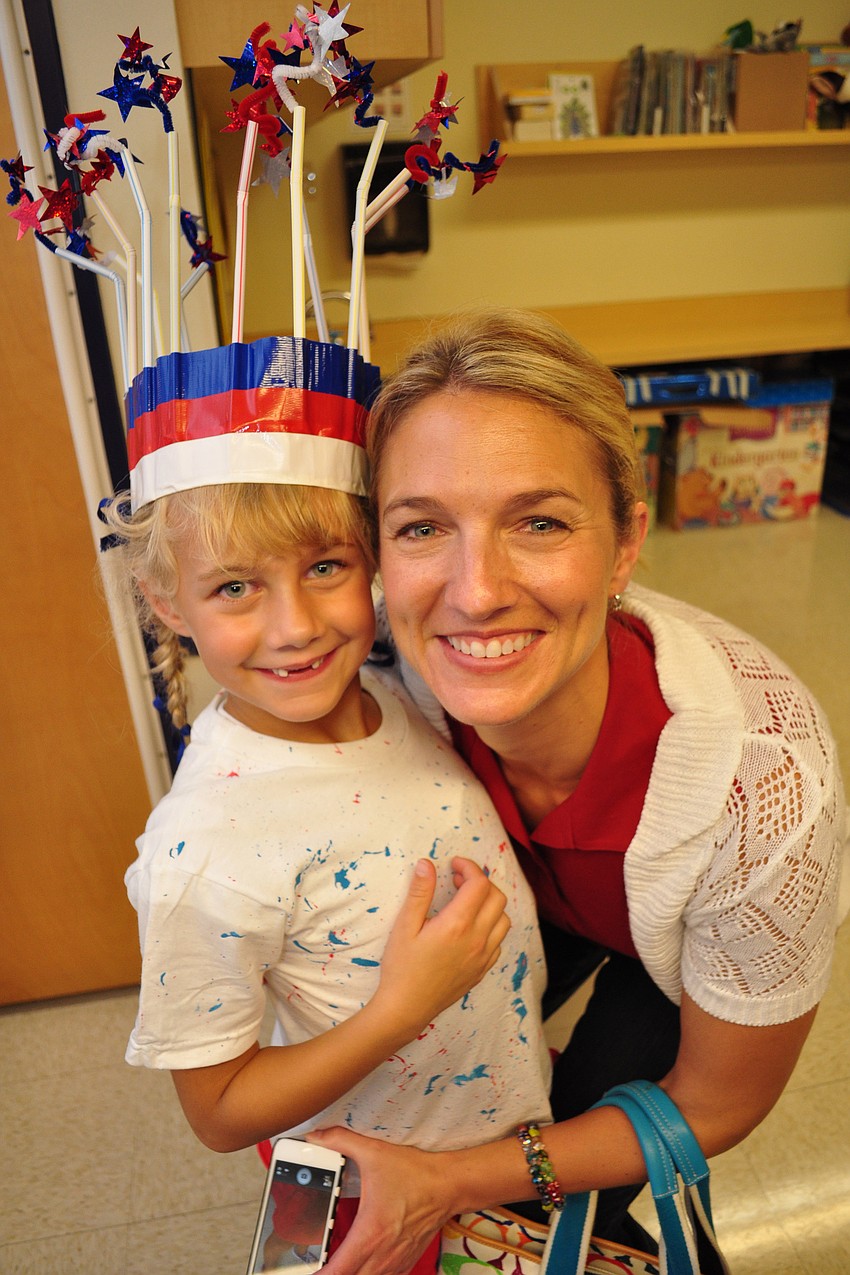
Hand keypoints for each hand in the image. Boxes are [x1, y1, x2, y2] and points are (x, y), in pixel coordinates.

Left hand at [308, 1126, 455, 1274]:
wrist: (448, 1184)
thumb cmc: (414, 1173)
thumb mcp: (374, 1152)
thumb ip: (341, 1141)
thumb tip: (317, 1137)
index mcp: (370, 1233)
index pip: (338, 1271)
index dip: (320, 1274)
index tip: (311, 1270)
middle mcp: (382, 1254)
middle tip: (320, 1266)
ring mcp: (396, 1261)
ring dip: (352, 1274)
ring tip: (339, 1264)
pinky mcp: (406, 1261)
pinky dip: (369, 1274)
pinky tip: (364, 1264)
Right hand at [376, 856, 509, 1034]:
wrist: (407, 1008)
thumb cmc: (401, 967)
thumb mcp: (404, 926)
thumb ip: (419, 892)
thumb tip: (426, 864)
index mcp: (457, 924)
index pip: (479, 883)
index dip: (469, 867)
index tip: (453, 864)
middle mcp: (477, 939)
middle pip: (497, 897)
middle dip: (481, 882)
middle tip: (458, 881)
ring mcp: (483, 956)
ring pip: (503, 919)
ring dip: (489, 904)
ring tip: (466, 902)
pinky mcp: (482, 970)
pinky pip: (499, 941)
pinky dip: (491, 926)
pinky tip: (470, 927)